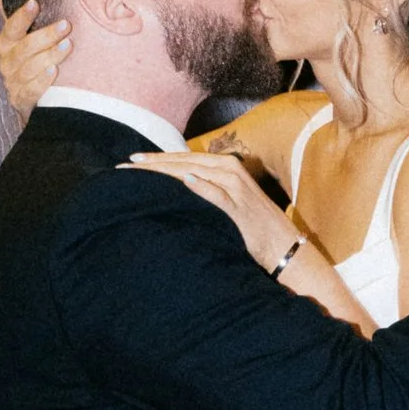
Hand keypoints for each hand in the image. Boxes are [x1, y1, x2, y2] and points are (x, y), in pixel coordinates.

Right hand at [0, 0, 69, 119]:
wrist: (32, 100)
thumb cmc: (30, 61)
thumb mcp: (21, 37)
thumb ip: (11, 13)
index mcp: (6, 43)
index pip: (11, 28)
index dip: (21, 16)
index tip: (35, 2)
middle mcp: (6, 62)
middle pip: (23, 48)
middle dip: (45, 36)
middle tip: (66, 25)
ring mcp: (12, 83)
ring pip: (28, 69)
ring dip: (48, 56)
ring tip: (68, 46)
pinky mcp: (20, 101)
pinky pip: (30, 90)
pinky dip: (42, 81)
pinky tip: (54, 72)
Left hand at [122, 151, 367, 325]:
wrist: (285, 248)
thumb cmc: (251, 229)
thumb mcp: (225, 204)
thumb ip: (203, 191)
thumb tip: (173, 188)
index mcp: (225, 168)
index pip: (182, 160)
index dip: (155, 160)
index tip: (128, 163)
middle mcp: (230, 171)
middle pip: (183, 163)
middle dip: (152, 164)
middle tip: (123, 167)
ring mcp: (237, 188)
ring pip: (195, 172)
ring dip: (166, 171)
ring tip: (140, 171)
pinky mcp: (242, 207)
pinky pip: (219, 194)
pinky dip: (203, 186)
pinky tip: (184, 180)